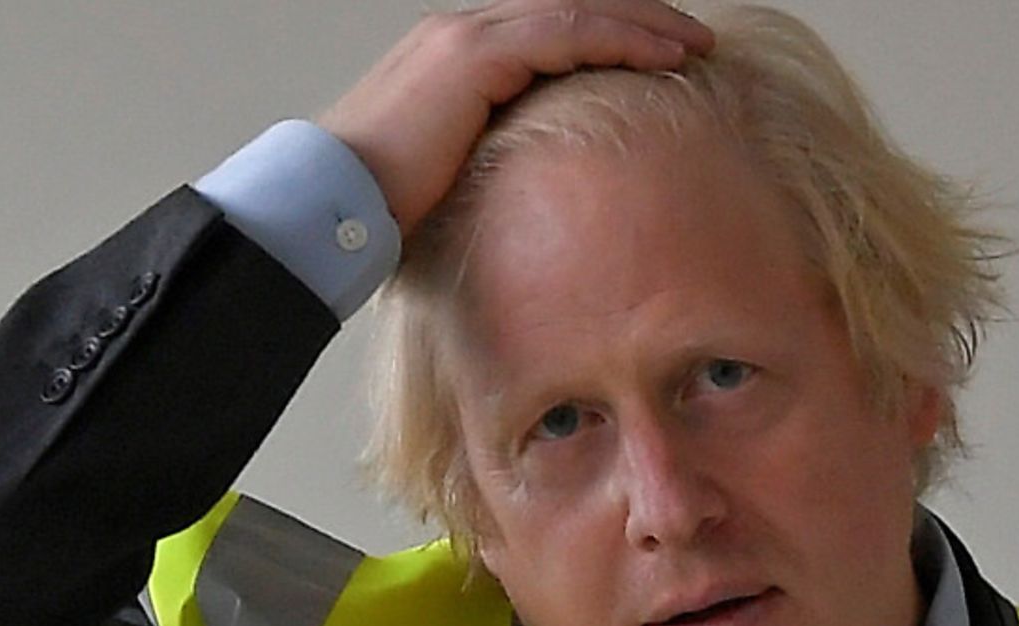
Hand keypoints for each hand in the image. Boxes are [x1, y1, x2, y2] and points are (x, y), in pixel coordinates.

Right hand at [317, 0, 713, 235]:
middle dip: (635, 20)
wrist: (327, 206)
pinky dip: (619, 40)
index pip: (547, 32)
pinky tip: (661, 57)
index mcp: (453, 61)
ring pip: (576, 10)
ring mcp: (465, 37)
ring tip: (692, 46)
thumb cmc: (376, 211)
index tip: (656, 60)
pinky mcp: (473, 57)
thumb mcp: (448, 182)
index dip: (606, 38)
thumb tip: (532, 206)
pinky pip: (566, 33)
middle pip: (569, 7)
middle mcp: (459, 34)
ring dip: (641, 25)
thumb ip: (488, 168)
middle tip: (690, 41)